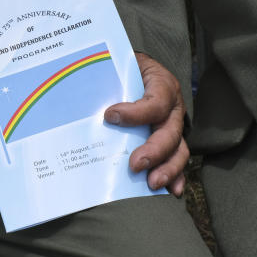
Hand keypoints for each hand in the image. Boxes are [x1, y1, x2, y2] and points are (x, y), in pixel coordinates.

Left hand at [104, 52, 189, 194]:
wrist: (136, 68)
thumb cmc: (124, 69)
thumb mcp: (119, 65)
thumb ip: (107, 79)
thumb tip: (77, 99)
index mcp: (161, 84)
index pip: (155, 102)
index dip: (136, 113)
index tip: (110, 116)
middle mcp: (173, 107)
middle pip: (169, 132)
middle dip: (154, 151)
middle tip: (135, 165)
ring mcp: (173, 125)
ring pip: (178, 149)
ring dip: (167, 169)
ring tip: (152, 183)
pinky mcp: (171, 140)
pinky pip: (177, 159)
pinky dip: (176, 176)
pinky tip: (172, 190)